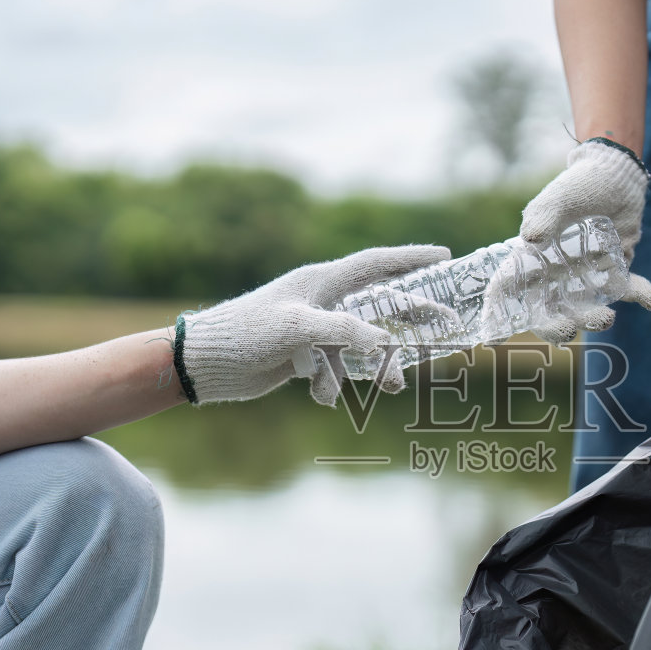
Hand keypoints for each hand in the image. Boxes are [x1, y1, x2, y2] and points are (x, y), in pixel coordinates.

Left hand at [175, 244, 449, 406]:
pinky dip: (331, 386)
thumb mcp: (297, 329)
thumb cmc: (245, 334)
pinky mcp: (301, 357)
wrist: (204, 364)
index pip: (376, 263)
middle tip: (446, 325)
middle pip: (379, 306)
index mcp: (321, 282)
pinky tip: (317, 394)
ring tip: (394, 387)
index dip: (411, 258)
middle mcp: (321, 302)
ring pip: (359, 348)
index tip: (444, 255)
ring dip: (375, 368)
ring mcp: (313, 330)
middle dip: (411, 319)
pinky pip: (333, 372)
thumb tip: (386, 344)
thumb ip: (344, 332)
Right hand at [517, 138, 650, 341]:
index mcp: (533, 259)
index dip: (498, 314)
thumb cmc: (579, 184)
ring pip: (585, 309)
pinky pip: (625, 290)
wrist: (617, 176)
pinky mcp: (615, 271)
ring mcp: (587, 276)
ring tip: (608, 318)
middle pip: (549, 311)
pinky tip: (650, 300)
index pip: (509, 289)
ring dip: (593, 320)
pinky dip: (639, 295)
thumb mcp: (558, 198)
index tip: (494, 338)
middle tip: (568, 329)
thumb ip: (544, 215)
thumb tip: (531, 238)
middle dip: (555, 327)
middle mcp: (556, 273)